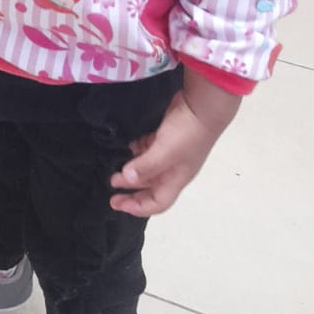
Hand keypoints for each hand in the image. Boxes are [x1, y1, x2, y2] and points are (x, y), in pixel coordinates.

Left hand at [109, 79, 240, 217]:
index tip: (117, 204)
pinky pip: (149, 150)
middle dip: (131, 192)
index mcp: (175, 179)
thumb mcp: (165, 151)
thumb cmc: (186, 133)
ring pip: (149, 169)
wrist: (203, 106)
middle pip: (151, 188)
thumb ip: (146, 166)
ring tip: (115, 170)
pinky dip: (138, 152)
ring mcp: (171, 153)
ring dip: (132, 172)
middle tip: (111, 188)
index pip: (158, 203)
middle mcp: (173, 170)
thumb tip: (126, 179)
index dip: (138, 208)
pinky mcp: (167, 137)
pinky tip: (129, 148)